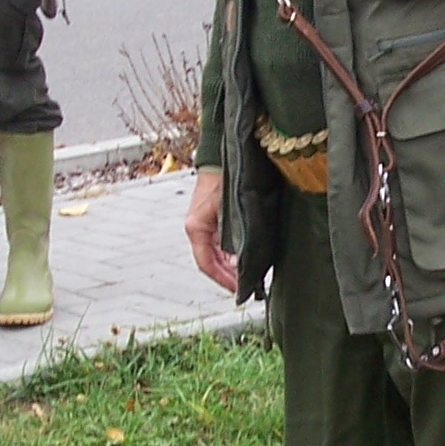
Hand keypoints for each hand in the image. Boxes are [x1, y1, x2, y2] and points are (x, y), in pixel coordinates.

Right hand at [185, 169, 238, 290]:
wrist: (221, 155)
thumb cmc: (225, 179)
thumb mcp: (230, 210)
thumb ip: (236, 235)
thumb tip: (242, 261)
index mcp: (196, 228)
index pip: (206, 263)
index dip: (222, 279)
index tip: (237, 290)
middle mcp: (197, 228)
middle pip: (211, 262)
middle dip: (228, 276)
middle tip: (247, 288)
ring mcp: (203, 224)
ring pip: (216, 254)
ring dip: (230, 267)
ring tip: (248, 277)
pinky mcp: (212, 219)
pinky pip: (220, 244)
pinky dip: (230, 254)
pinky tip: (243, 260)